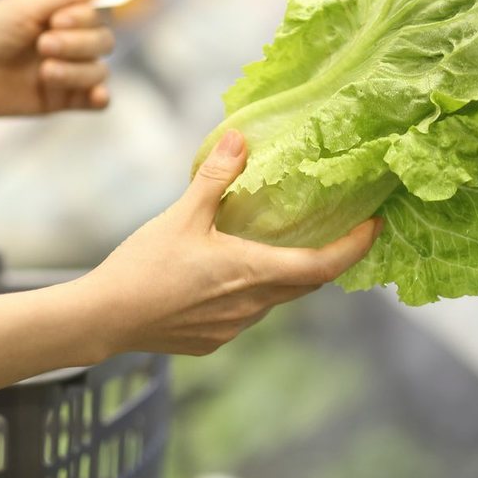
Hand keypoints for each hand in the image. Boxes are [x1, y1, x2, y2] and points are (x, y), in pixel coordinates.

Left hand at [0, 0, 113, 115]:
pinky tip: (96, 95)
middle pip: (104, 43)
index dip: (84, 18)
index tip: (57, 20)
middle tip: (43, 45)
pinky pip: (98, 102)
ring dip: (77, 71)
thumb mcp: (27, 7)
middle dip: (77, 44)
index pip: (98, 16)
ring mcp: (69, 73)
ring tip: (45, 73)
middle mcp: (70, 44)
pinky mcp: (63, 100)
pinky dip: (101, 97)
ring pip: (100, 71)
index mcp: (63, 18)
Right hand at [81, 130, 381, 356]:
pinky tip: (231, 275)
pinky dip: (256, 291)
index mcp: (253, 273)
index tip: (374, 226)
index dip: (355, 247)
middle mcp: (253, 306)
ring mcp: (234, 328)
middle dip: (328, 257)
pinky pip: (250, 313)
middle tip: (338, 230)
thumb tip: (241, 138)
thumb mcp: (183, 214)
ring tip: (277, 245)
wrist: (103, 319)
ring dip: (286, 274)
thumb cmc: (144, 266)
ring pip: (278, 299)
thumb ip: (215, 178)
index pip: (323, 265)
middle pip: (307, 283)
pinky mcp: (215, 339)